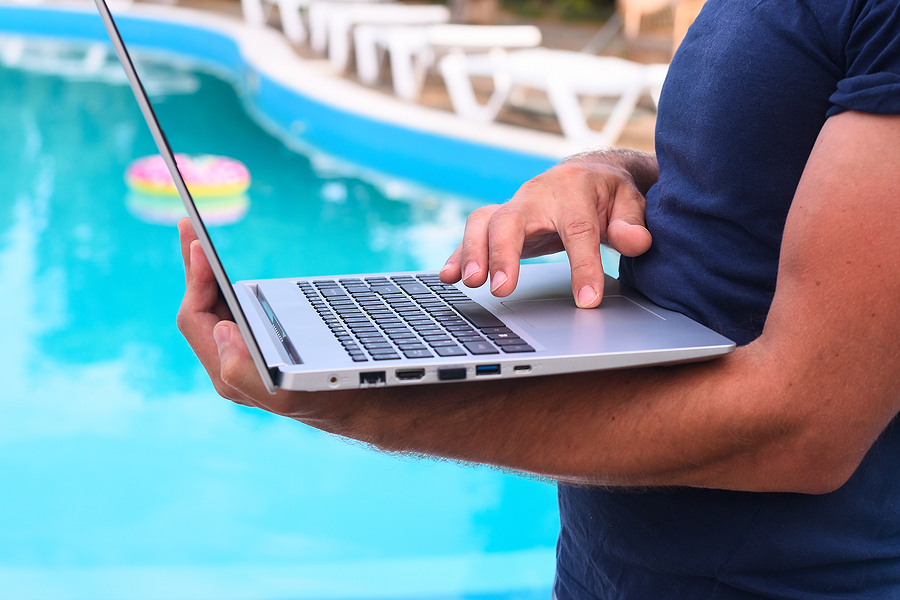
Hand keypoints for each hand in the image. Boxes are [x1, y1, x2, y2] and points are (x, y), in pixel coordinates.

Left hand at [175, 218, 359, 419]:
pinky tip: (218, 268)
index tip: (199, 246)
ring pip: (211, 305)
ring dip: (202, 271)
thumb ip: (243, 373)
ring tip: (193, 236)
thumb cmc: (328, 396)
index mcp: (228, 371)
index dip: (195, 281)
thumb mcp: (287, 393)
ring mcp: (241, 350)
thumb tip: (220, 331)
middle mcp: (228, 360)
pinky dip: (220, 282)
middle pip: (197, 307)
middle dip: (193, 267)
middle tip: (187, 224)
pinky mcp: (257, 341)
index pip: (194, 319)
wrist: (357, 402)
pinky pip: (228, 307)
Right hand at [439, 154, 653, 307]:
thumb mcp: (631, 203)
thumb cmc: (609, 194)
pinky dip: (459, 255)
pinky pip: (473, 234)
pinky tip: (448, 277)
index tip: (587, 300)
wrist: (587, 175)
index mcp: (574, 191)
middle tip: (501, 288)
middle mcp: (537, 196)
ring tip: (469, 283)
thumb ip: (632, 223)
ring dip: (473, 253)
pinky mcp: (499, 221)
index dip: (583, 267)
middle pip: (512, 219)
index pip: (578, 231)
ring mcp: (514, 207)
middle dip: (503, 253)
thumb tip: (636, 242)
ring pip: (483, 222)